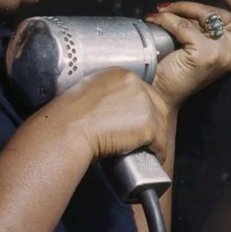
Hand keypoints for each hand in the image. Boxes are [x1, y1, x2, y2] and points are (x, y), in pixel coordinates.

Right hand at [49, 67, 170, 162]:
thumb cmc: (70, 117)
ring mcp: (145, 104)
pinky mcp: (148, 125)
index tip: (139, 122)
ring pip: (161, 124)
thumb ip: (106, 94)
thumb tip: (113, 107)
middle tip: (145, 139)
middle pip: (158, 105)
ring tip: (148, 150)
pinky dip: (158, 152)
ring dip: (157, 139)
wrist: (68, 130)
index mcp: (121, 74)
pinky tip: (152, 157)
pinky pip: (161, 142)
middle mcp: (136, 85)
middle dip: (154, 124)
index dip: (143, 110)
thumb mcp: (88, 92)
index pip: (144, 91)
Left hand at [144, 0, 230, 110]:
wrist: (159, 95)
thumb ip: (207, 27)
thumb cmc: (175, 69)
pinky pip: (183, 25)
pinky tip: (155, 19)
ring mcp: (222, 55)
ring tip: (164, 9)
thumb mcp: (199, 44)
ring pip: (210, 14)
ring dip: (184, 5)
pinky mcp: (204, 56)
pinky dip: (166, 18)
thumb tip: (199, 4)